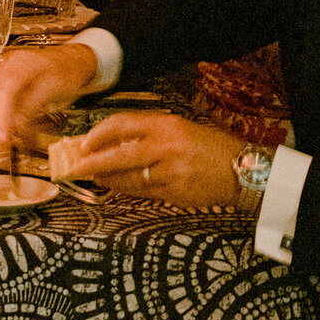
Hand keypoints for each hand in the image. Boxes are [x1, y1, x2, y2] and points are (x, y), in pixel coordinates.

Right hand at [0, 42, 99, 147]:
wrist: (74, 61)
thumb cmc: (67, 71)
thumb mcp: (53, 90)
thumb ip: (31, 106)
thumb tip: (15, 125)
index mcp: (21, 64)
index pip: (3, 91)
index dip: (1, 115)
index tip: (5, 134)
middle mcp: (8, 66)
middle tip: (4, 138)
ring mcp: (6, 72)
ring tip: (6, 134)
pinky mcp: (7, 82)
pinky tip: (8, 126)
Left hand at [56, 111, 242, 209]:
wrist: (244, 170)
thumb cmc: (210, 146)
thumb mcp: (180, 128)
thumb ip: (149, 133)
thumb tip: (114, 141)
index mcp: (166, 125)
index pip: (122, 125)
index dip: (99, 134)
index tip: (84, 141)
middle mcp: (166, 148)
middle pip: (118, 155)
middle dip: (92, 162)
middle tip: (75, 166)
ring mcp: (171, 173)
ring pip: (128, 179)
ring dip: (107, 179)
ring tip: (94, 177)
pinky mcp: (175, 194)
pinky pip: (144, 193)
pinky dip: (128, 190)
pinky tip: (118, 187)